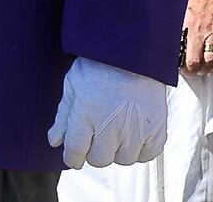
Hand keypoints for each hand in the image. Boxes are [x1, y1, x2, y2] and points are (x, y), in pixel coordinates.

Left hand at [48, 57, 166, 167]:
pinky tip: (132, 136)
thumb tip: (55, 142)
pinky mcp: (157, 129)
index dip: (72, 158)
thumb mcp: (73, 86)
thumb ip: (63, 117)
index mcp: (86, 114)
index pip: (75, 151)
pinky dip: (139, 150)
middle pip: (99, 159)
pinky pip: (147, 155)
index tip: (73, 158)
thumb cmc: (97, 67)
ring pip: (123, 159)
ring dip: (116, 151)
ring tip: (114, 132)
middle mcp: (111, 126)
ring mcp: (136, 129)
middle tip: (94, 138)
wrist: (132, 54)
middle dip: (93, 152)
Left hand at [182, 0, 212, 74]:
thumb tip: (167, 39)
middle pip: (199, 61)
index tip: (178, 67)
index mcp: (188, 27)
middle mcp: (203, 32)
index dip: (181, 65)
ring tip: (202, 71)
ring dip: (207, 69)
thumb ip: (175, 26)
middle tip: (189, 72)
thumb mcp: (178, 9)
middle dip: (193, 70)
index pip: (185, 54)